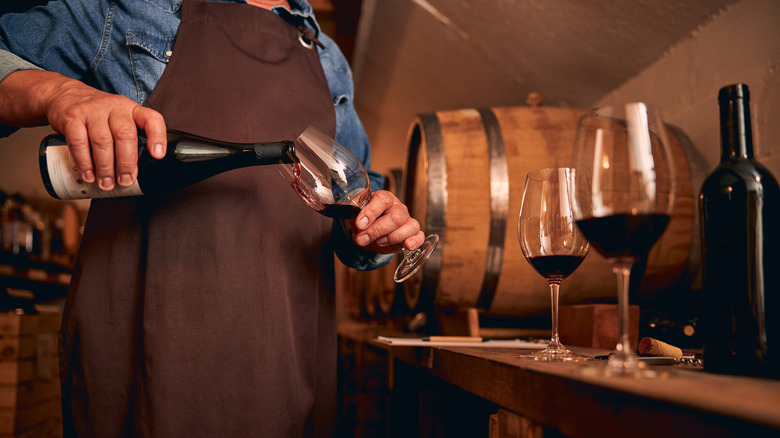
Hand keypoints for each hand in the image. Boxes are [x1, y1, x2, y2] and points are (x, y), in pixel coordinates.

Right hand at [42, 74, 166, 189]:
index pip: (151, 119)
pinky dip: (84, 162)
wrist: (65, 94)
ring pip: (102, 141)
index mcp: (132, 110)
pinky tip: (89, 174)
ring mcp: (92, 111)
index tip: (157, 155)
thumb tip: (136, 172)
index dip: (157, 137)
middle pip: (125, 135)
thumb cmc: (99, 114)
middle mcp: (114, 107)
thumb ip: (131, 139)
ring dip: (105, 167)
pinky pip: (78, 142)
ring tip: (107, 183)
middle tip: (126, 181)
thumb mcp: (120, 118)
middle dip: (126, 162)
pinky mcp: (72, 117)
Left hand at [350, 190, 424, 253]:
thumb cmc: (364, 221)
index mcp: (384, 198)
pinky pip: (419, 235)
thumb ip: (352, 213)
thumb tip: (353, 215)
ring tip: (379, 241)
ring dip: (391, 238)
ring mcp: (407, 220)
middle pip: (396, 217)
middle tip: (362, 239)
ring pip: (409, 226)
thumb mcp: (354, 215)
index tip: (359, 224)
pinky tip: (407, 245)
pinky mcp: (412, 233)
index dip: (371, 212)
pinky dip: (415, 241)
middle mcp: (398, 207)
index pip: (382, 200)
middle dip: (377, 230)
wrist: (369, 232)